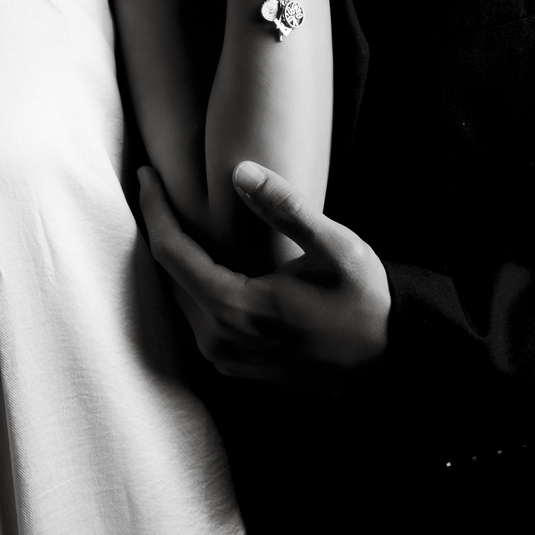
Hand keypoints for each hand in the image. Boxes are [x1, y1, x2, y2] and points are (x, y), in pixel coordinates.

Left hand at [138, 161, 389, 383]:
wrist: (389, 361)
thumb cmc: (365, 301)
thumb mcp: (337, 249)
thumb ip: (287, 209)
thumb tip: (241, 170)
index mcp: (239, 308)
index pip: (173, 253)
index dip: (154, 209)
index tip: (145, 173)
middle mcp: (221, 339)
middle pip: (169, 275)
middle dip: (159, 227)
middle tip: (152, 184)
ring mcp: (225, 357)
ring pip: (181, 296)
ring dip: (174, 256)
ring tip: (169, 212)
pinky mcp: (233, 364)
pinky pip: (195, 315)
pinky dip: (190, 281)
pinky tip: (198, 256)